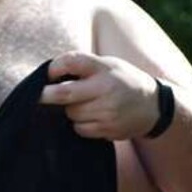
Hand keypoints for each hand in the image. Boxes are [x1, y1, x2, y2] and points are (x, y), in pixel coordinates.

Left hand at [40, 52, 159, 139]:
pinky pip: (80, 128)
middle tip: (38, 95)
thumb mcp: (108, 64)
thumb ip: (83, 66)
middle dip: (46, 95)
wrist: (153, 106)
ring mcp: (108, 111)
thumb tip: (50, 74)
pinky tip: (92, 116)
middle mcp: (106, 88)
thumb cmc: (122, 80)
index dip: (55, 67)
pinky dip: (80, 124)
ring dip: (70, 110)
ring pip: (72, 113)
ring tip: (84, 104)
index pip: (72, 62)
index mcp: (104, 68)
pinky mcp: (108, 129)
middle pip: (65, 93)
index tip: (49, 73)